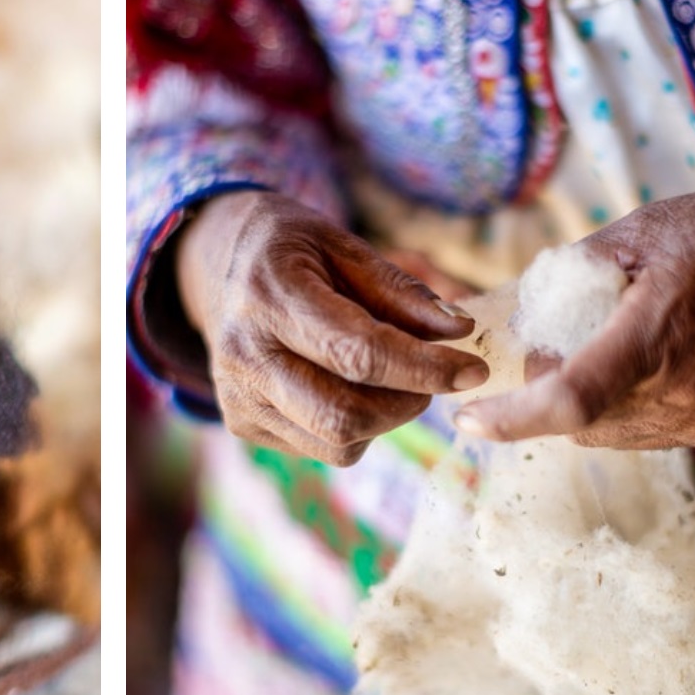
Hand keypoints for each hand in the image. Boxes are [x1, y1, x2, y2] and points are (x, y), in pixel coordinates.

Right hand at [174, 190, 487, 464]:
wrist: (221, 265)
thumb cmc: (294, 250)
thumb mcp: (344, 245)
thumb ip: (401, 290)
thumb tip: (460, 331)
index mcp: (269, 296)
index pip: (357, 353)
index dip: (424, 368)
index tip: (473, 370)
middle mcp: (245, 354)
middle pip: (345, 413)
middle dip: (409, 401)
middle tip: (434, 374)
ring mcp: (238, 397)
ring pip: (338, 441)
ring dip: (388, 418)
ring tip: (394, 378)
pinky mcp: (243, 424)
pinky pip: (323, 449)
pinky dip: (359, 428)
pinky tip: (354, 388)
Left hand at [456, 173, 694, 448]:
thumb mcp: (638, 232)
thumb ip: (574, 274)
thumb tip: (523, 310)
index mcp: (658, 333)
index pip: (572, 400)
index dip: (512, 420)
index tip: (468, 420)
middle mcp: (684, 388)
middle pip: (580, 423)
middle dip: (549, 392)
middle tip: (554, 341)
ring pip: (609, 435)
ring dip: (587, 404)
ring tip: (606, 343)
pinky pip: (645, 433)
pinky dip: (625, 407)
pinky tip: (643, 361)